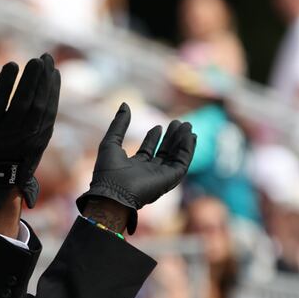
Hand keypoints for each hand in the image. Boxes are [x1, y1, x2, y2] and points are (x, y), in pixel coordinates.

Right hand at [0, 53, 59, 208]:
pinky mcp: (44, 136)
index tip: (12, 64)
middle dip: (30, 80)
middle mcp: (11, 133)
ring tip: (47, 59)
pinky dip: (54, 91)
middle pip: (23, 104)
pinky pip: (51, 111)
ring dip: (45, 82)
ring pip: (40, 107)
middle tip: (36, 59)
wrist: (4, 175)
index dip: (5, 84)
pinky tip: (55, 74)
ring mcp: (30, 136)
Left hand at [77, 104, 195, 233]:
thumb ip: (119, 124)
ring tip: (187, 126)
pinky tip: (190, 136)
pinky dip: (187, 150)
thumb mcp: (111, 142)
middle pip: (163, 153)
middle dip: (171, 138)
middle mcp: (147, 173)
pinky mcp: (169, 180)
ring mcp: (159, 177)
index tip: (158, 126)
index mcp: (133, 167)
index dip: (153, 138)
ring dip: (182, 142)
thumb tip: (125, 104)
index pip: (147, 152)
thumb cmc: (108, 171)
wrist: (112, 193)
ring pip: (174, 157)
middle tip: (178, 122)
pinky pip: (182, 163)